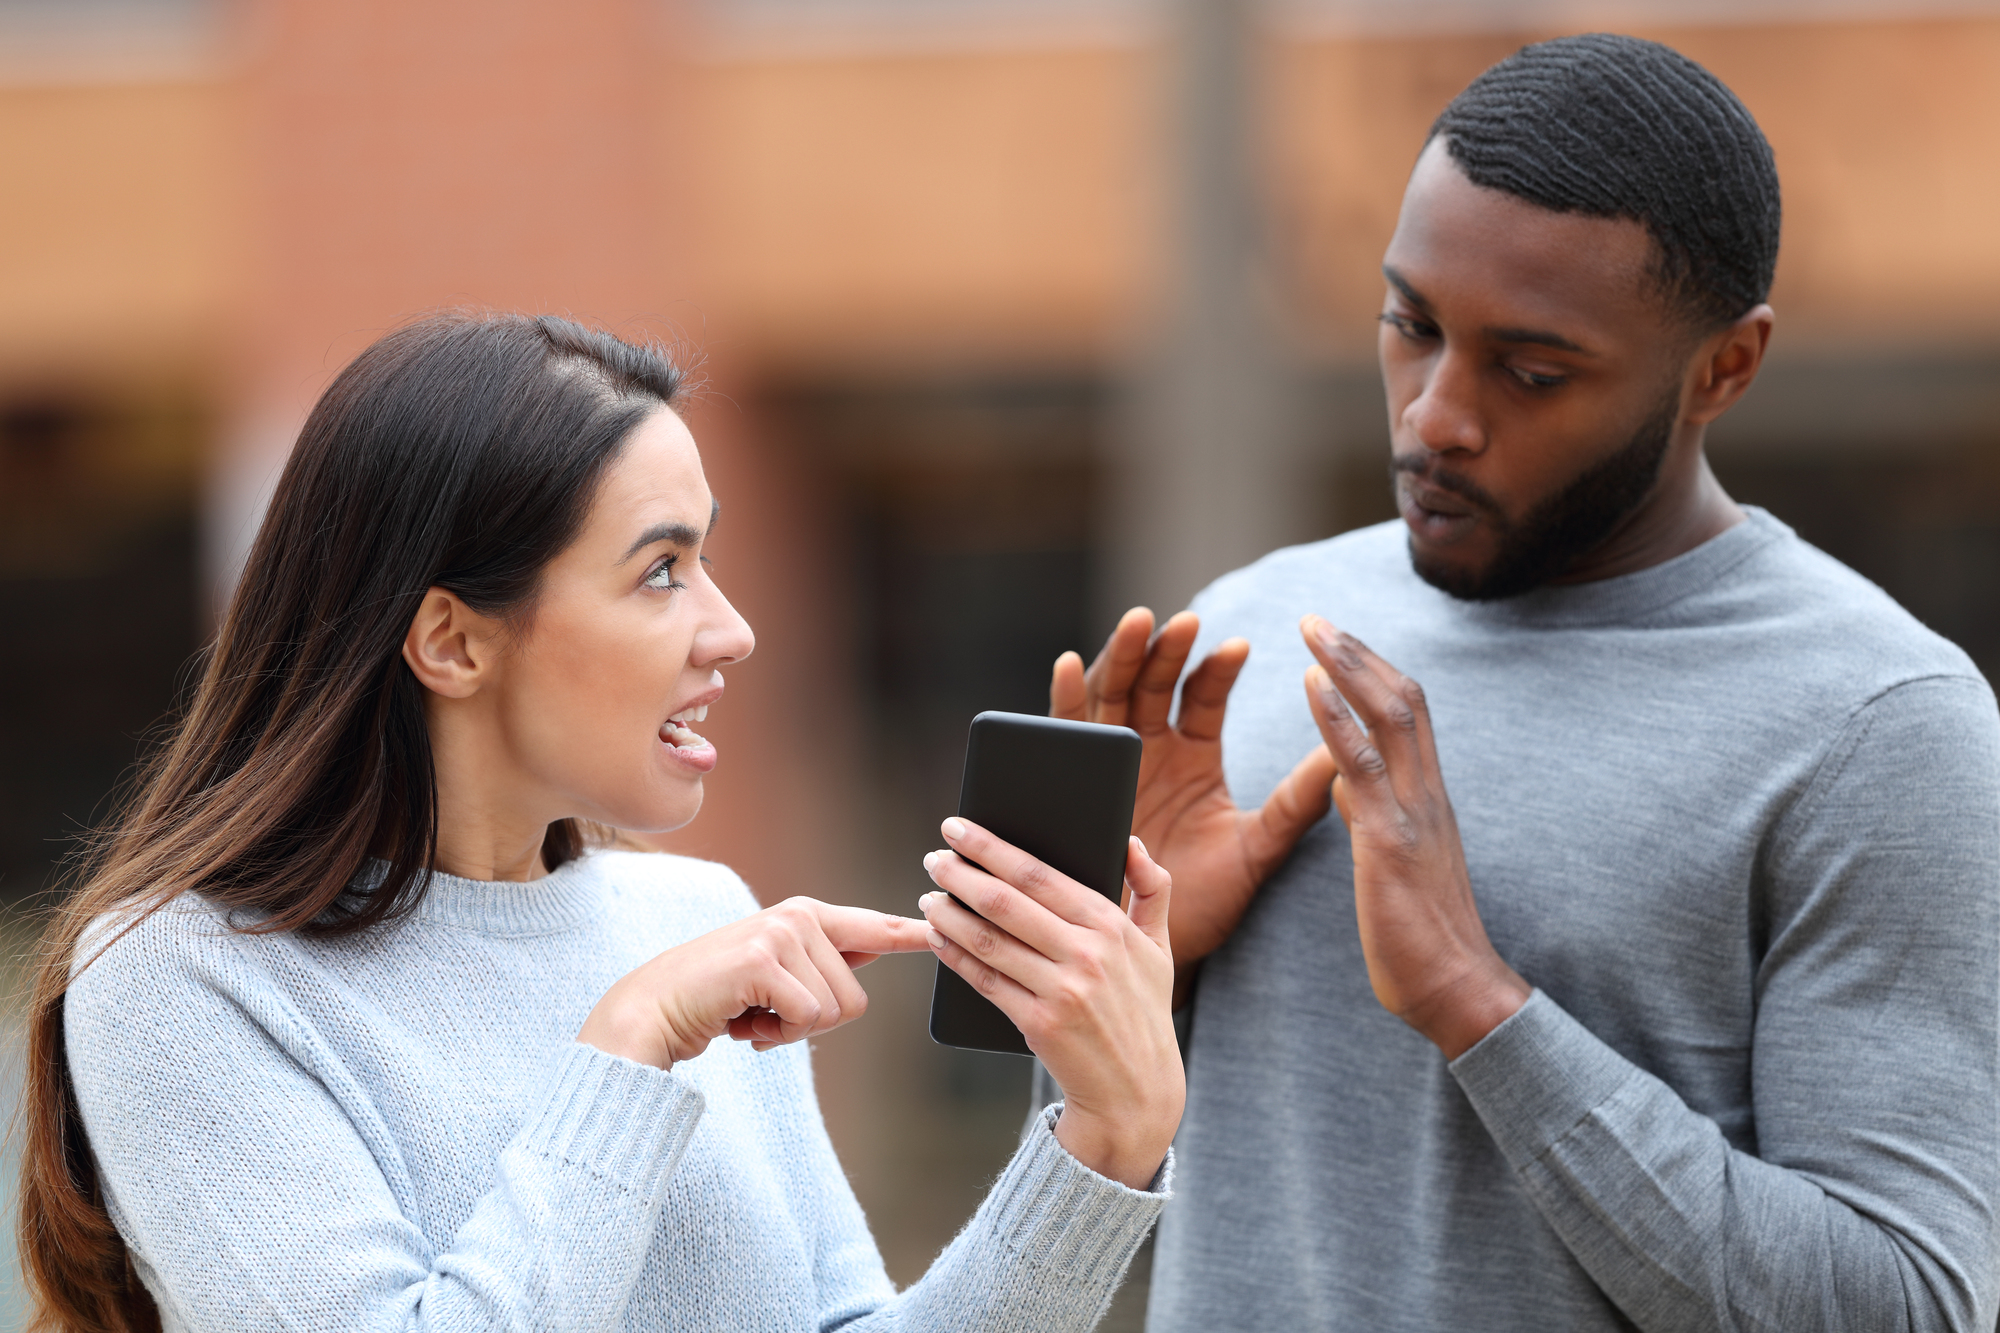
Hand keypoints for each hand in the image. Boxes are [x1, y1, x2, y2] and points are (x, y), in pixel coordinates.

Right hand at [578, 899, 934, 1068]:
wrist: (651, 1012)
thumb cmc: (715, 998)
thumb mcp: (776, 975)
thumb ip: (824, 961)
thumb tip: (882, 944)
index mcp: (806, 916)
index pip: (874, 928)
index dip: (912, 935)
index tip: (943, 928)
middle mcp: (798, 916)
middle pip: (855, 999)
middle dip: (811, 1023)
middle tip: (763, 1013)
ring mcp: (780, 934)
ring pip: (833, 1012)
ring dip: (790, 1031)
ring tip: (749, 1013)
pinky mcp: (764, 960)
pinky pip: (806, 1019)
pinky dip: (774, 1036)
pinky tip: (740, 1021)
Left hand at [919, 817, 1182, 1189]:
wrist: (1137, 1089)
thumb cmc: (1142, 1009)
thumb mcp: (1159, 947)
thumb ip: (1152, 889)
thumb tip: (1131, 841)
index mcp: (1111, 924)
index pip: (1038, 873)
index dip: (991, 848)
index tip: (959, 829)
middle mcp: (1087, 954)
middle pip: (1006, 902)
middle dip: (961, 874)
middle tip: (934, 859)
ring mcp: (1062, 991)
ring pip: (989, 940)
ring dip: (949, 914)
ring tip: (928, 897)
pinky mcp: (1038, 1024)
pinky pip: (985, 981)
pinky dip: (955, 956)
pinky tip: (937, 938)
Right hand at [1052, 607, 1335, 985]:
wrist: (1155, 949)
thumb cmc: (1208, 902)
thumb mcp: (1258, 846)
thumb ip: (1298, 801)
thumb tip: (1350, 753)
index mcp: (1195, 756)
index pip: (1206, 696)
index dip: (1217, 668)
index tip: (1238, 645)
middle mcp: (1151, 749)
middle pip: (1154, 683)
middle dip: (1165, 649)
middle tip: (1181, 620)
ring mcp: (1108, 761)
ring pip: (1113, 693)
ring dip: (1121, 655)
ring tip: (1138, 623)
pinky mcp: (1072, 781)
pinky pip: (1064, 731)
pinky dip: (1064, 695)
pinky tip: (1068, 665)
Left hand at [1300, 615, 1529, 1058]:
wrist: (1455, 992)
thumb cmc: (1421, 938)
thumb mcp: (1394, 863)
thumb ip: (1376, 816)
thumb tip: (1349, 784)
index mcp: (1426, 800)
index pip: (1408, 716)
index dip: (1374, 672)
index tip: (1339, 640)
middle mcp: (1427, 794)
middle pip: (1403, 699)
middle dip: (1358, 653)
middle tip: (1316, 616)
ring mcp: (1413, 814)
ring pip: (1389, 718)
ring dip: (1348, 666)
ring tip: (1312, 628)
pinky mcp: (1392, 842)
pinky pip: (1363, 766)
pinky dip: (1337, 718)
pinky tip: (1309, 684)